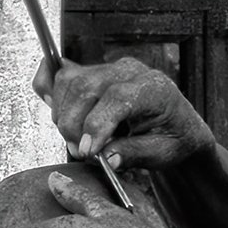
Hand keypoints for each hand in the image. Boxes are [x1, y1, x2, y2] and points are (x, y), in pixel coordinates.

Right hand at [37, 56, 213, 170]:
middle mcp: (129, 71)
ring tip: (75, 140)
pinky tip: (58, 112)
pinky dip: (50, 89)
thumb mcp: (162, 153)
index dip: (96, 125)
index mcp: (153, 88)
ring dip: (63, 114)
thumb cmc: (173, 137)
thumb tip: (107, 158)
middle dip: (73, 124)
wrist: (177, 126)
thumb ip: (134, 154)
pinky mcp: (92, 73)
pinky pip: (61, 73)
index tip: (87, 151)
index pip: (117, 98)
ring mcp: (108, 69)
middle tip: (79, 152)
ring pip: (69, 81)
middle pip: (86, 87)